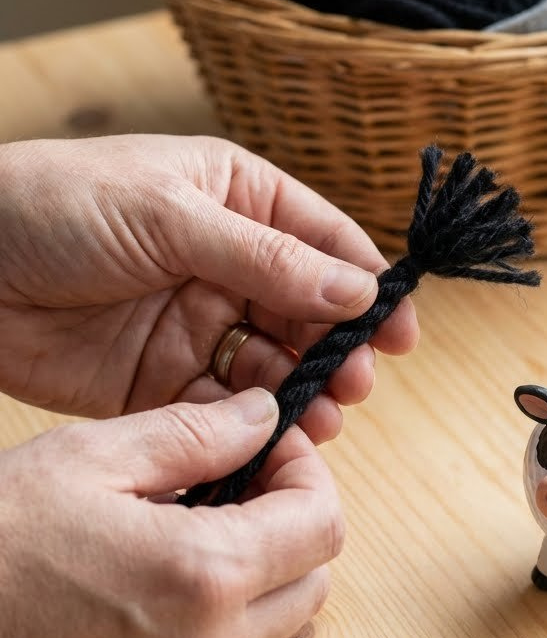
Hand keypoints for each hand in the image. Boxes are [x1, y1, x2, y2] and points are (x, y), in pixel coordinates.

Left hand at [0, 135, 418, 437]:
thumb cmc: (55, 205)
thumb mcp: (170, 215)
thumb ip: (266, 258)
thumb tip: (358, 291)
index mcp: (236, 199)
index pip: (324, 242)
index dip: (367, 286)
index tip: (400, 332)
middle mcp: (226, 261)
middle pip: (307, 313)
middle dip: (337, 350)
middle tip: (354, 385)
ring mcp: (195, 323)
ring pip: (272, 367)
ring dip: (301, 393)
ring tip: (320, 421)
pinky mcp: (159, 380)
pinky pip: (222, 408)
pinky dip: (250, 426)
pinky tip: (270, 439)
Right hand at [0, 389, 340, 637]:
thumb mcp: (89, 458)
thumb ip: (194, 435)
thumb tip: (262, 416)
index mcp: (204, 575)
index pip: (325, 525)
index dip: (308, 474)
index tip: (273, 451)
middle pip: (313, 584)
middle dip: (294, 526)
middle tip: (238, 486)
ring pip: (271, 632)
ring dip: (257, 577)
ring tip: (186, 532)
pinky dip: (212, 626)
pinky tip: (151, 589)